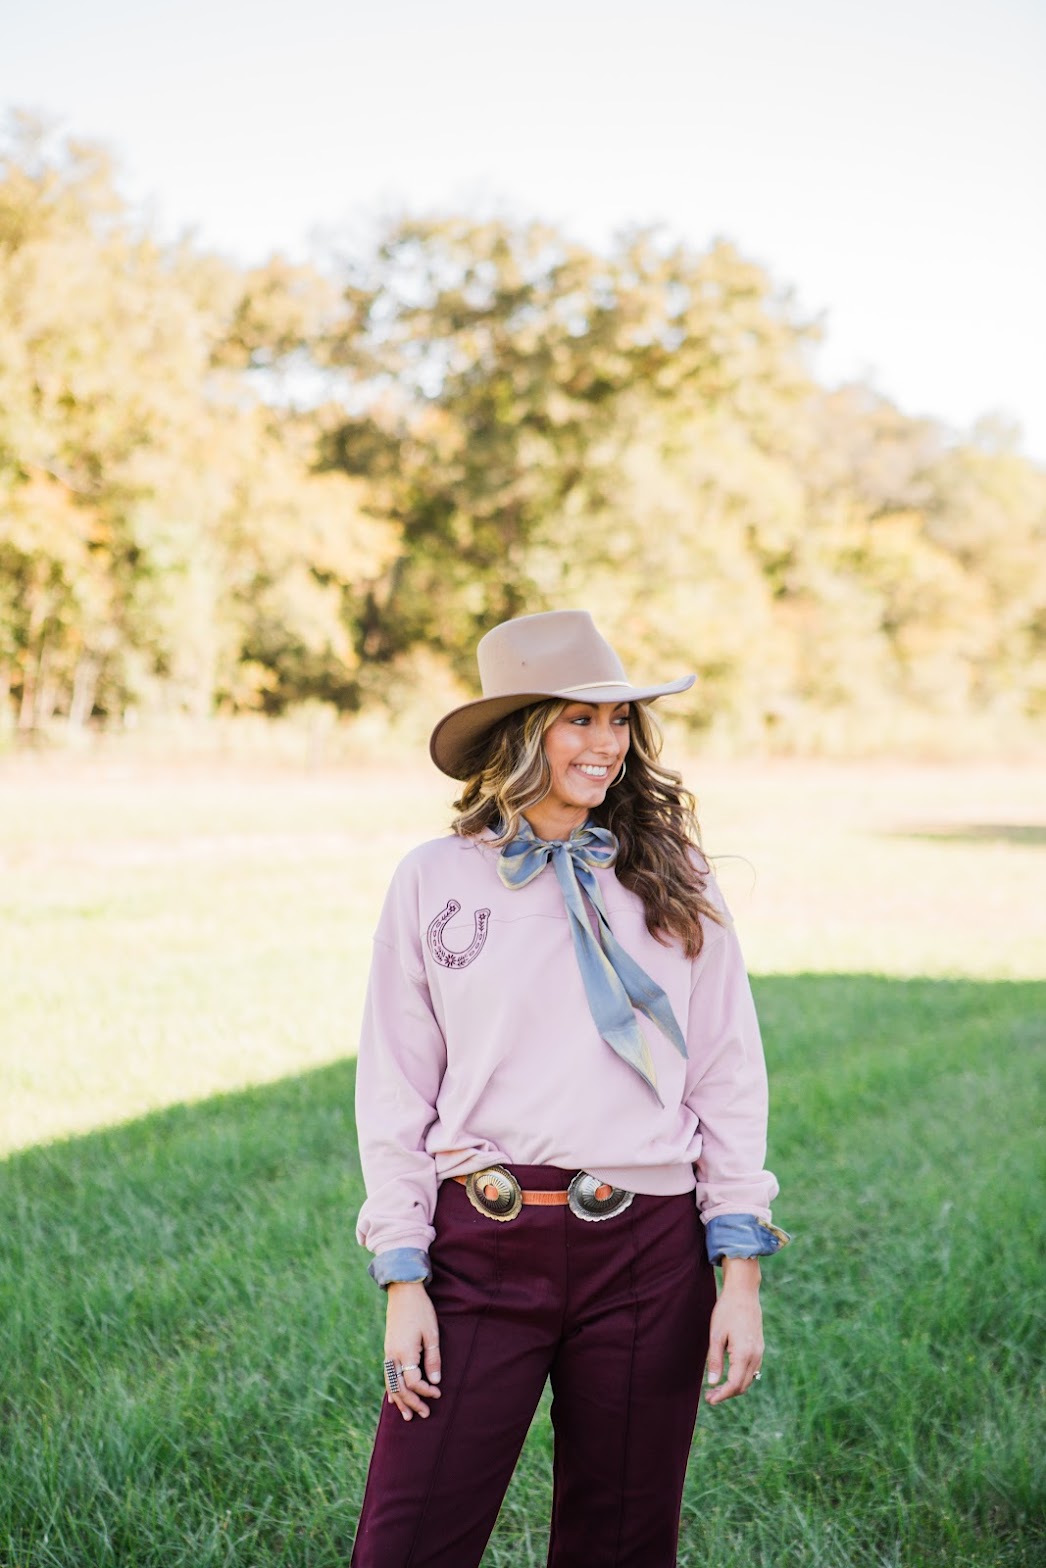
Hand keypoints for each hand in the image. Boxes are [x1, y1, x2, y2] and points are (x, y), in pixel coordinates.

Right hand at [384, 1282, 441, 1421]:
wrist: (403, 1292)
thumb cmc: (421, 1311)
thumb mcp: (431, 1333)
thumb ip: (433, 1358)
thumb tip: (435, 1381)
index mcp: (404, 1352)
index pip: (413, 1382)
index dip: (426, 1391)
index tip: (438, 1393)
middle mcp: (392, 1356)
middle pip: (400, 1387)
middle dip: (412, 1402)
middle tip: (425, 1414)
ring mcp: (388, 1353)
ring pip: (390, 1383)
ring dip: (400, 1400)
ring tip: (407, 1416)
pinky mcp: (387, 1349)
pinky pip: (387, 1375)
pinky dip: (390, 1389)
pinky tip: (393, 1398)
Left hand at [704, 1262, 763, 1405]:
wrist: (744, 1293)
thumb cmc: (726, 1311)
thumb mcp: (716, 1335)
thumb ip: (715, 1360)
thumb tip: (713, 1383)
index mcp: (744, 1354)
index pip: (734, 1384)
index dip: (722, 1395)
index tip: (709, 1400)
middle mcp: (755, 1356)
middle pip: (743, 1385)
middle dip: (727, 1394)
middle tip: (709, 1396)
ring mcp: (759, 1351)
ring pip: (749, 1379)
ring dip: (734, 1387)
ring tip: (717, 1388)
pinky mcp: (760, 1347)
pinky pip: (753, 1369)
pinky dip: (742, 1377)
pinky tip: (729, 1374)